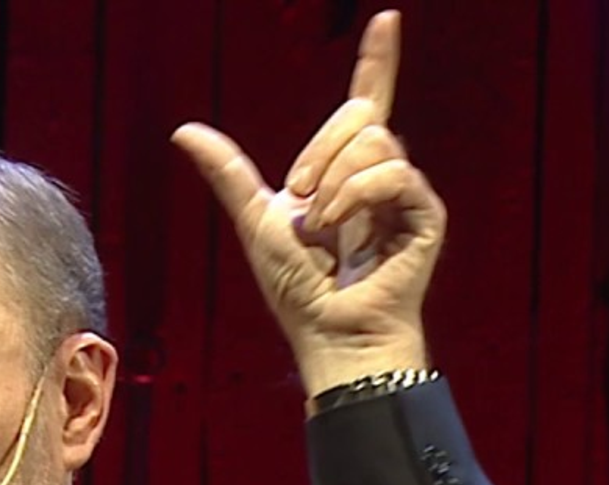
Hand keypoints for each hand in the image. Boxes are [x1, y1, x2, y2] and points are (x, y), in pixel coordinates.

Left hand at [171, 10, 445, 395]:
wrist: (325, 330)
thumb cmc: (296, 288)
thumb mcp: (254, 218)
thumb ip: (228, 172)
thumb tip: (184, 130)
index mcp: (346, 169)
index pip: (366, 101)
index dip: (378, 59)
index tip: (386, 18)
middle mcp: (381, 173)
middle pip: (360, 114)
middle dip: (319, 149)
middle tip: (301, 196)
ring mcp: (406, 193)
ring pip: (375, 140)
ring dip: (334, 181)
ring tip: (322, 226)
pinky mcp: (425, 214)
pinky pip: (394, 172)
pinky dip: (357, 195)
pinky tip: (341, 228)